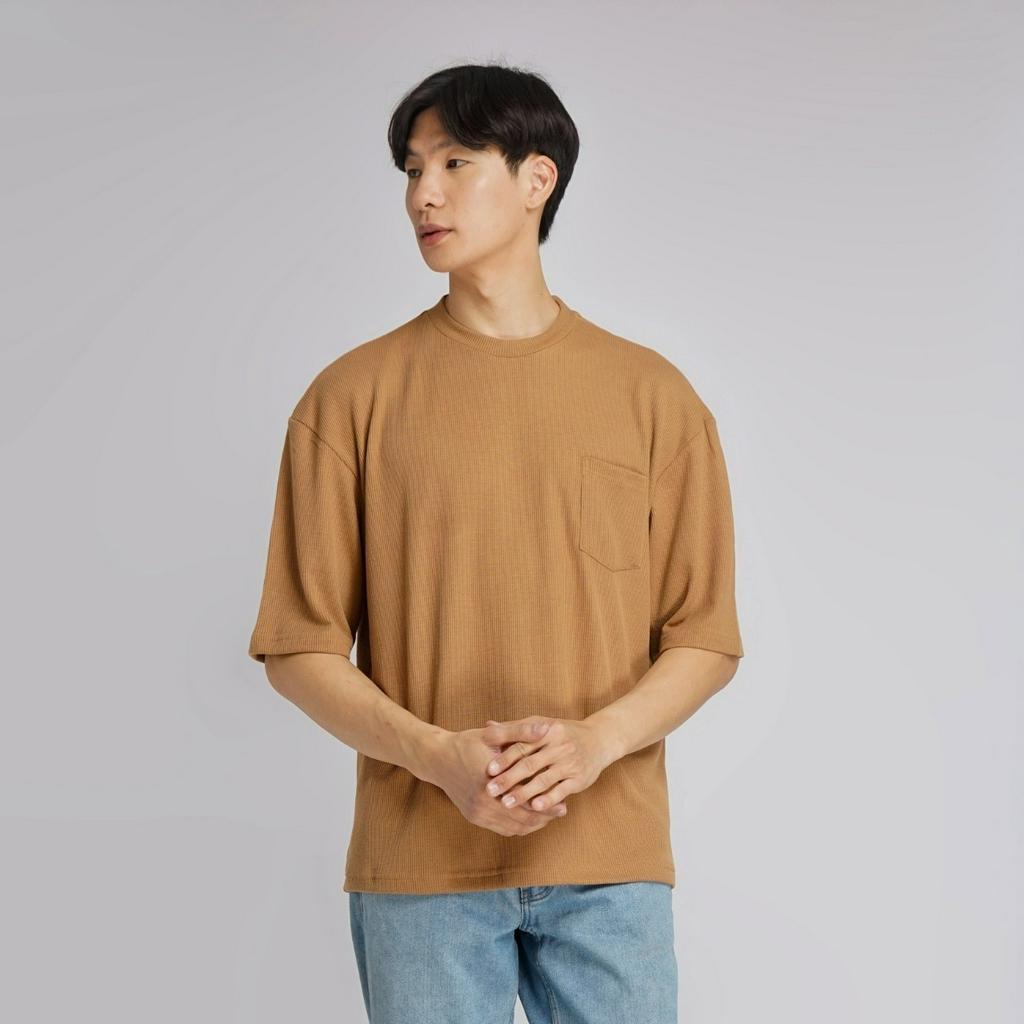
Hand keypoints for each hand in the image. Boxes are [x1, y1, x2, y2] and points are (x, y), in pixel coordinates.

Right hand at [431, 723, 568, 836]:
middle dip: (544, 816)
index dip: (547, 803)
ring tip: (549, 815)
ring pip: (513, 828)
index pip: (526, 801)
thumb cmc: (466, 743)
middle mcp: (483, 804)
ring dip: (533, 823)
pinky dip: (518, 826)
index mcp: (490, 784)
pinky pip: (502, 829)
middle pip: (522, 819)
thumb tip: (547, 728)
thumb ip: (521, 731)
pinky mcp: (473, 818)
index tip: (565, 801)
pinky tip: (529, 818)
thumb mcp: (493, 734)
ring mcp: (477, 814)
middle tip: (562, 809)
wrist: (436, 759)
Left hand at [480, 716, 617, 812]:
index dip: (504, 758)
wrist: (599, 739)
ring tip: (506, 803)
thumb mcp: (541, 725)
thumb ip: (515, 728)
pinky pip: (562, 790)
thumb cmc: (562, 733)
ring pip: (544, 779)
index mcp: (546, 730)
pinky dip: (548, 799)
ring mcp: (570, 762)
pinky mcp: (579, 778)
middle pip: (530, 764)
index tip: (488, 770)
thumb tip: (487, 726)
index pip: (522, 745)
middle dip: (509, 778)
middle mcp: (559, 745)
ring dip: (524, 793)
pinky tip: (534, 807)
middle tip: (490, 791)